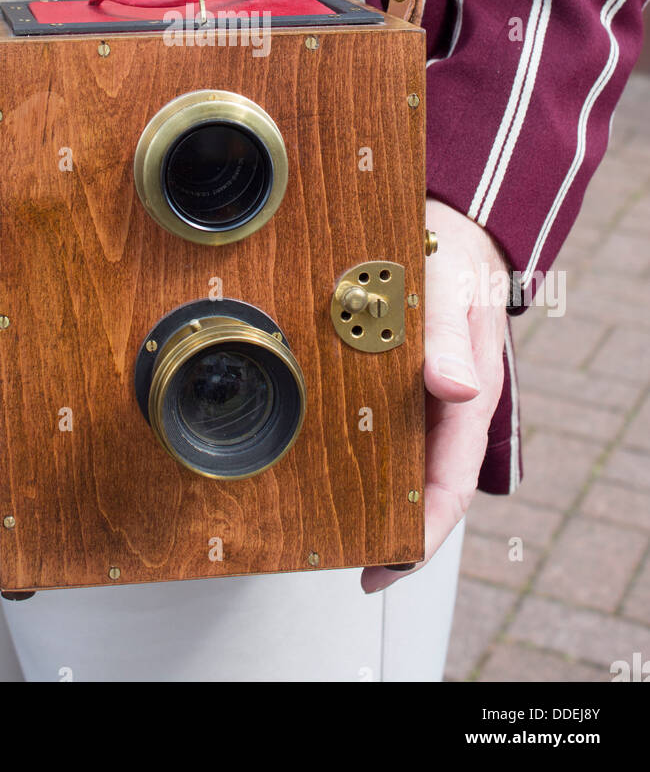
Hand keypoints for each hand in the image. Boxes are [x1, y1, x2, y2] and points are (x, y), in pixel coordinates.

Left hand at [360, 196, 507, 592]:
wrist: (444, 227)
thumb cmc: (449, 259)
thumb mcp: (448, 290)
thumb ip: (449, 337)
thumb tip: (455, 388)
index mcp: (468, 398)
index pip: (450, 483)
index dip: (423, 532)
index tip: (387, 564)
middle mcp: (445, 408)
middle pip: (421, 487)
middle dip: (389, 529)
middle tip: (345, 559)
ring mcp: (421, 399)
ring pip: (399, 464)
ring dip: (371, 498)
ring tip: (326, 529)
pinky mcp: (396, 385)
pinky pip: (381, 431)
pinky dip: (359, 456)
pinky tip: (324, 467)